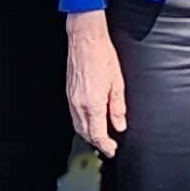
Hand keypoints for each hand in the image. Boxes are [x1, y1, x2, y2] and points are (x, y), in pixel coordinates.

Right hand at [67, 11, 126, 156]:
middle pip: (86, 133)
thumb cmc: (103, 57)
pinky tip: (90, 120)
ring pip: (78, 125)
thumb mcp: (117, 84)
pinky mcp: (69, 93)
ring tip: (100, 136)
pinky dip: (82, 123)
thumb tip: (120, 125)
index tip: (112, 150)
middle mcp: (79, 105)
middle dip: (97, 142)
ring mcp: (72, 99)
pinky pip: (74, 116)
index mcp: (93, 105)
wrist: (85, 40)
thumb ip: (118, 108)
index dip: (105, 145)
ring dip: (88, 134)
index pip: (98, 134)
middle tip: (108, 146)